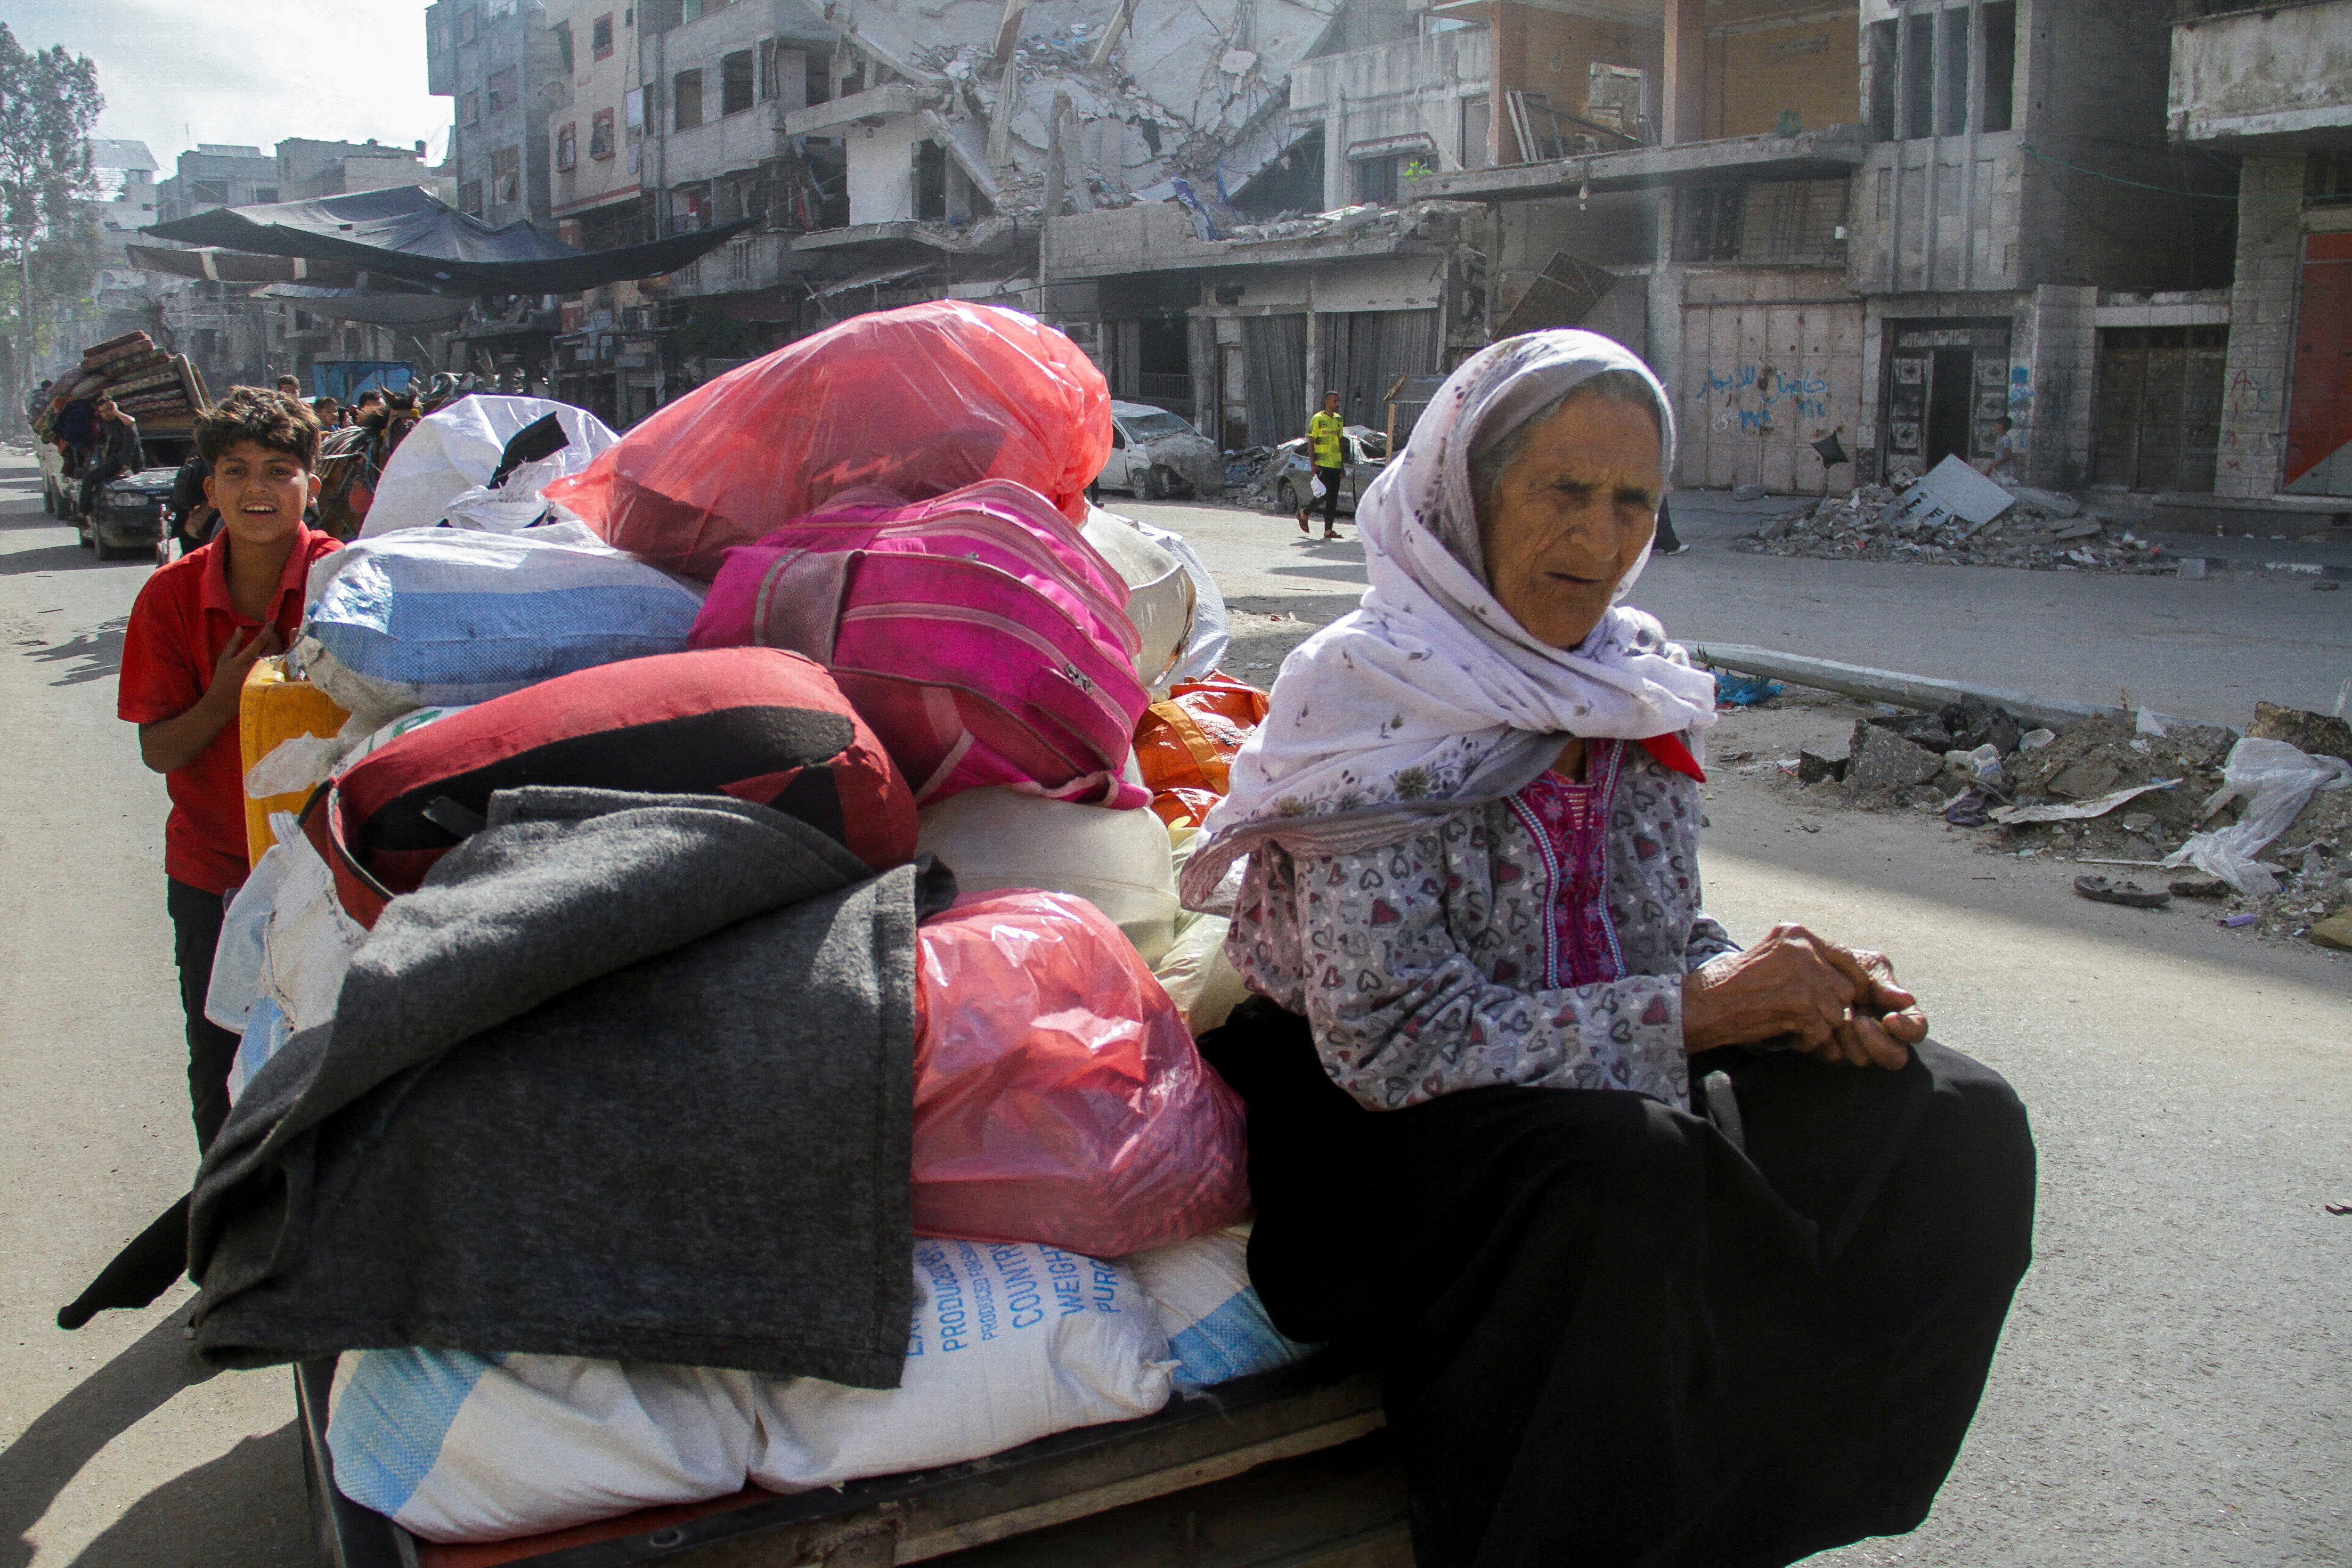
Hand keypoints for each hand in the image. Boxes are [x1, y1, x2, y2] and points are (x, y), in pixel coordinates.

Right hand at [206, 624, 282, 707]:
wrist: (225, 701)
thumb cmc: (222, 678)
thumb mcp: (224, 659)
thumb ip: (233, 643)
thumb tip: (240, 628)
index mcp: (244, 660)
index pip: (260, 641)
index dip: (268, 630)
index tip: (271, 622)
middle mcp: (258, 667)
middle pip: (274, 647)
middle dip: (275, 637)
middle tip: (272, 634)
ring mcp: (266, 675)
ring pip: (280, 656)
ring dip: (280, 647)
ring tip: (275, 643)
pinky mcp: (271, 682)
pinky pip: (281, 667)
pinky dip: (282, 659)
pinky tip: (279, 655)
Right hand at [1680, 923, 1917, 1069]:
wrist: (1704, 1003)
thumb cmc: (1729, 981)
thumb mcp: (1769, 953)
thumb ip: (1803, 957)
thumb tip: (1839, 976)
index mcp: (1797, 933)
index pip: (1845, 956)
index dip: (1852, 980)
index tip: (1850, 997)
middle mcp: (1804, 951)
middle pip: (1845, 987)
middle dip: (1832, 1007)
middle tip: (1812, 1017)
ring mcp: (1805, 978)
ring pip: (1837, 1012)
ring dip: (1819, 1025)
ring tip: (1796, 1026)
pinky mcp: (1802, 1006)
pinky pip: (1822, 1032)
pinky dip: (1809, 1040)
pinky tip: (1790, 1035)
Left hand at [1833, 948, 1926, 1067]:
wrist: (1818, 969)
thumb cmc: (1853, 967)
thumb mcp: (1871, 966)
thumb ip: (1886, 983)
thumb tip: (1905, 1000)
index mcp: (1900, 1016)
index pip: (1917, 1031)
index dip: (1908, 1029)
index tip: (1890, 1018)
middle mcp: (1884, 1038)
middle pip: (1894, 1058)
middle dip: (1877, 1042)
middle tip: (1858, 1021)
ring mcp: (1860, 1047)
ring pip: (1863, 1059)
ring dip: (1849, 1039)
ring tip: (1838, 1016)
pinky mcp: (1836, 1051)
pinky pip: (1836, 1056)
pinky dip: (1829, 1040)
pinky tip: (1822, 1021)